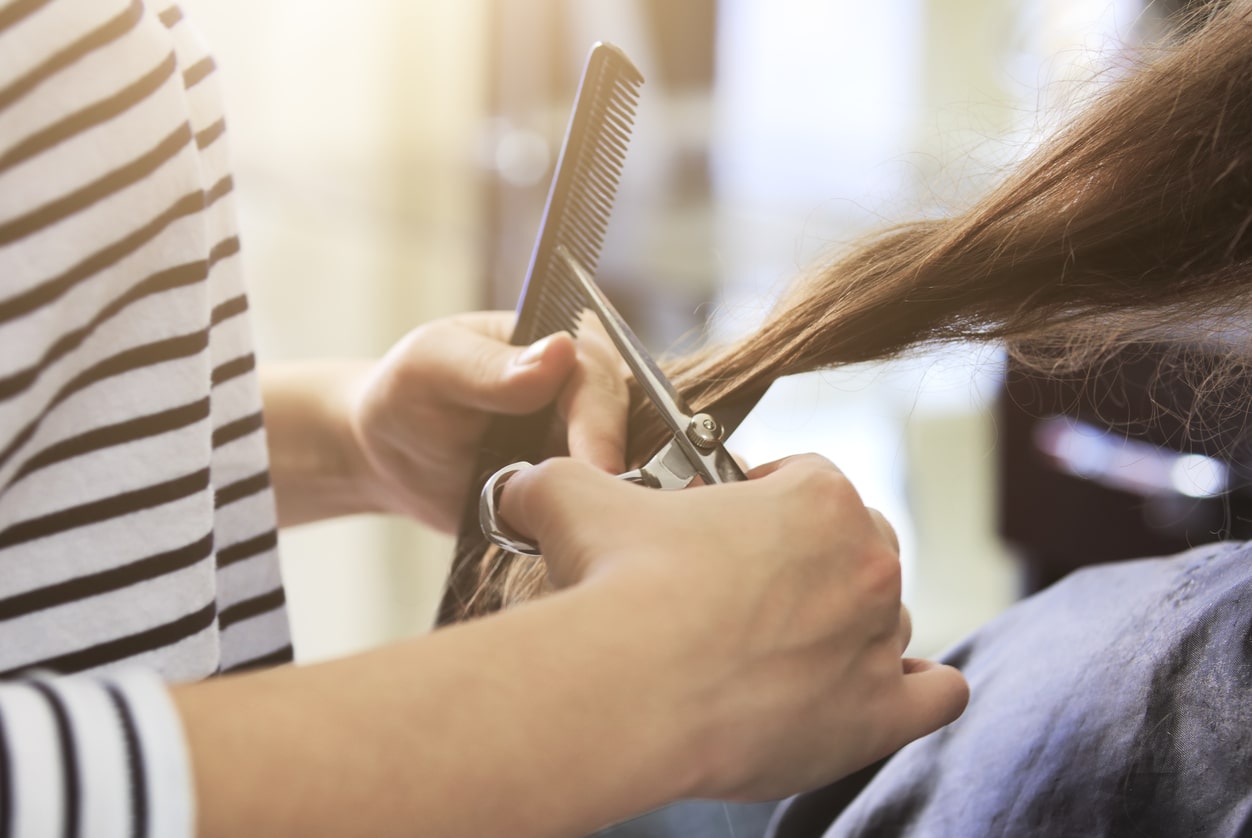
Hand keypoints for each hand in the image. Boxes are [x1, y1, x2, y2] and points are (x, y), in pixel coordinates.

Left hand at [350, 311, 627, 532]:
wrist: (390, 456)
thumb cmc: (407, 394)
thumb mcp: (435, 367)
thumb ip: (492, 367)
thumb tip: (560, 352)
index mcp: (566, 341)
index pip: (600, 381)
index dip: (602, 426)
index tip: (599, 469)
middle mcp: (589, 391)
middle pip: (627, 431)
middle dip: (611, 471)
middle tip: (596, 518)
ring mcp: (588, 443)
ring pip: (623, 474)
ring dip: (605, 504)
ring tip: (585, 535)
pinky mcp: (581, 488)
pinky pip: (601, 510)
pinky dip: (590, 528)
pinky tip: (573, 545)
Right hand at [496, 454, 969, 800]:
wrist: (630, 686)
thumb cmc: (618, 584)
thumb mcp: (577, 500)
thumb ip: (559, 478)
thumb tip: (521, 485)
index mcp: (817, 496)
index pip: (810, 479)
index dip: (765, 498)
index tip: (726, 526)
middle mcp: (865, 561)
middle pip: (860, 547)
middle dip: (810, 561)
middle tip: (748, 590)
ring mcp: (878, 639)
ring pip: (884, 622)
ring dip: (846, 629)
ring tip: (781, 650)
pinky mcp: (878, 715)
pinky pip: (936, 694)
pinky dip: (913, 691)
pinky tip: (873, 691)